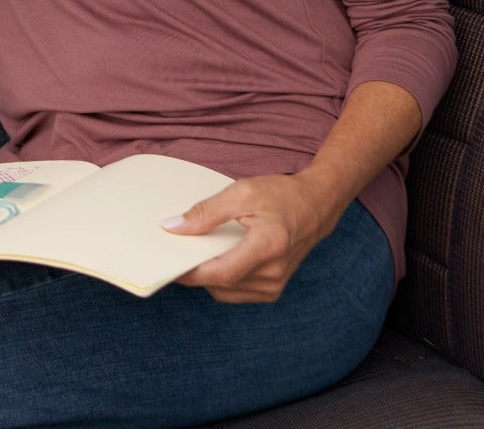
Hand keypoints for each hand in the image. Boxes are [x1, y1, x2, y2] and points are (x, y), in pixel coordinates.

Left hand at [164, 173, 340, 302]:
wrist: (315, 206)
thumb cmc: (281, 195)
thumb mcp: (242, 192)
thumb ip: (206, 212)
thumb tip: (173, 227)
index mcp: (270, 245)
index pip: (222, 272)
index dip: (191, 272)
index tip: (168, 263)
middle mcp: (274, 272)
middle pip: (220, 283)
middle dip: (194, 270)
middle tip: (177, 250)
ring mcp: (275, 285)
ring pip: (225, 291)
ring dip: (207, 275)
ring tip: (199, 251)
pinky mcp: (273, 290)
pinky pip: (235, 291)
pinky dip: (221, 278)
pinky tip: (217, 258)